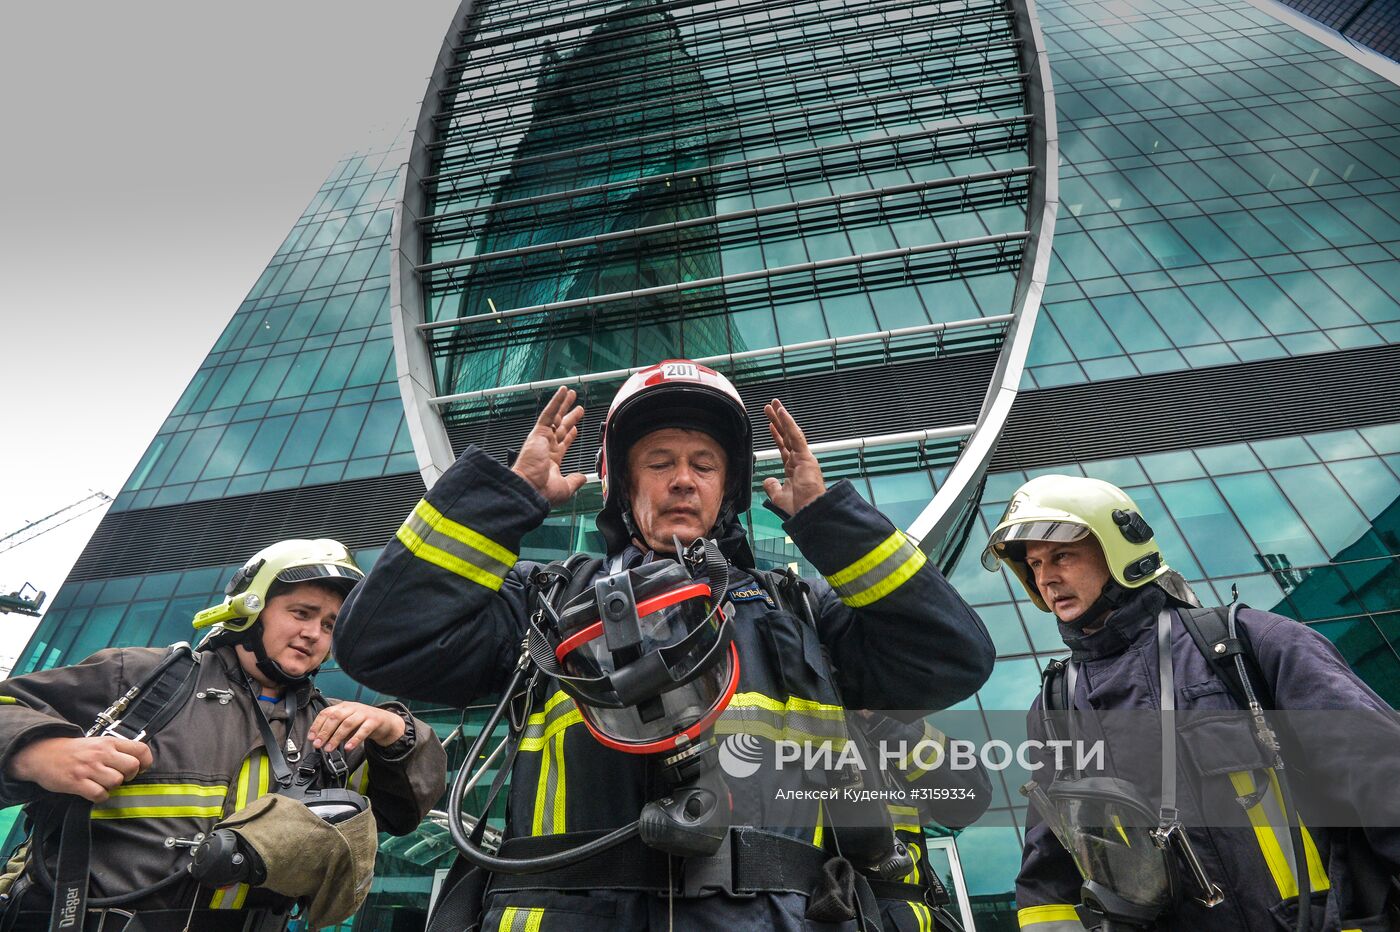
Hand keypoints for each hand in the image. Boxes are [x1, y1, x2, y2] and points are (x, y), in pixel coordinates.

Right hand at [7, 735, 152, 801]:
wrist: (43, 754)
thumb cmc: (74, 751)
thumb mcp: (98, 743)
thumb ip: (117, 750)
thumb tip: (138, 762)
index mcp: (109, 742)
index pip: (141, 749)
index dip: (145, 762)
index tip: (140, 769)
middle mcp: (101, 753)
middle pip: (132, 767)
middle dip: (130, 776)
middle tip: (120, 777)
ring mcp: (89, 768)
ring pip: (116, 781)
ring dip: (112, 786)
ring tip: (102, 783)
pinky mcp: (77, 782)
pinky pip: (99, 794)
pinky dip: (100, 797)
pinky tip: (93, 792)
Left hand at [309, 702, 405, 752]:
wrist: (385, 721)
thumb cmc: (363, 722)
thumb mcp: (347, 722)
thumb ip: (335, 729)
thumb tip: (319, 740)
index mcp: (343, 706)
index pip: (326, 713)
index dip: (317, 725)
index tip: (311, 737)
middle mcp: (352, 707)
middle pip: (335, 717)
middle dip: (324, 732)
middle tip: (318, 744)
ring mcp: (364, 713)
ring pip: (347, 723)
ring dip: (336, 737)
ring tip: (329, 748)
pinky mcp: (374, 721)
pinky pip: (363, 730)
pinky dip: (355, 739)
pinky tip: (348, 747)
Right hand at [511, 386, 587, 505]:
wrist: (529, 489)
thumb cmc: (542, 492)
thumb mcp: (565, 488)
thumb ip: (575, 481)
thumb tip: (583, 478)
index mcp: (551, 461)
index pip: (562, 443)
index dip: (570, 435)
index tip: (575, 428)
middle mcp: (546, 448)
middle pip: (561, 427)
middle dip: (570, 417)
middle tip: (578, 408)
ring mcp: (542, 439)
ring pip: (555, 417)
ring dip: (563, 405)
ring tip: (571, 394)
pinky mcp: (538, 433)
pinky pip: (548, 413)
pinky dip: (555, 401)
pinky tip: (562, 392)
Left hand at [761, 399, 826, 514]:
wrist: (808, 512)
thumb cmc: (799, 507)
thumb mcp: (779, 496)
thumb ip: (772, 486)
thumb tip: (767, 480)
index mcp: (794, 468)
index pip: (784, 447)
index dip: (776, 435)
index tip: (770, 424)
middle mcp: (800, 460)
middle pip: (786, 436)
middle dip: (778, 421)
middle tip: (770, 407)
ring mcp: (804, 457)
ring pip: (791, 432)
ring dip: (782, 417)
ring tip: (774, 404)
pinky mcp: (806, 456)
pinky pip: (796, 436)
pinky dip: (788, 423)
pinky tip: (781, 412)